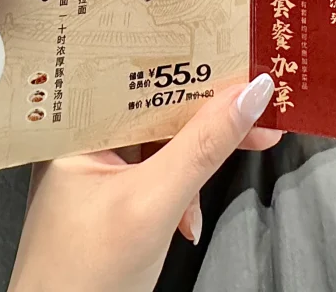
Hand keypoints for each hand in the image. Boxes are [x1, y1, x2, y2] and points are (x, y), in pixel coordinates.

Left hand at [8, 74, 279, 291]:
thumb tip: (252, 92)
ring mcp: (95, 170)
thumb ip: (203, 146)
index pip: (141, 72)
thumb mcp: (154, 204)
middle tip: (261, 113)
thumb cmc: (86, 277)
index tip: (246, 65)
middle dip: (208, 115)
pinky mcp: (111, 199)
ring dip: (197, 162)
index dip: (195, 65)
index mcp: (75, 123)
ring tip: (217, 186)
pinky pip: (156, 174)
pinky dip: (181, 193)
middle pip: (157, 105)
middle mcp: (81, 137)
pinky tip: (187, 223)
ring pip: (162, 141)